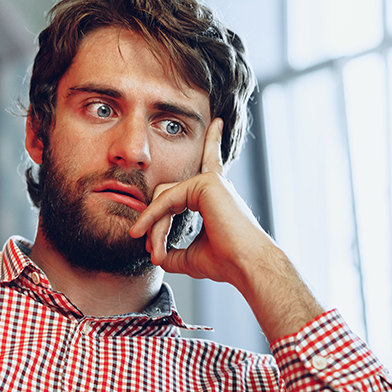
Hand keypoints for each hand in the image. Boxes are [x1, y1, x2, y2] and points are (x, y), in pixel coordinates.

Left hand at [130, 118, 323, 341]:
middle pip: (167, 195)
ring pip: (164, 198)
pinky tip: (144, 232)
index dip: (212, 143)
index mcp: (215, 195)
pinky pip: (166, 199)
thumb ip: (173, 250)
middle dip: (155, 224)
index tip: (216, 125)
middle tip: (156, 253)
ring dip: (154, 226)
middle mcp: (214, 184)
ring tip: (156, 253)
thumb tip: (157, 256)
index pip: (205, 165)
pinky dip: (153, 217)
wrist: (247, 266)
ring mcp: (210, 181)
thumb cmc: (227, 263)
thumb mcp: (192, 256)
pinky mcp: (206, 183)